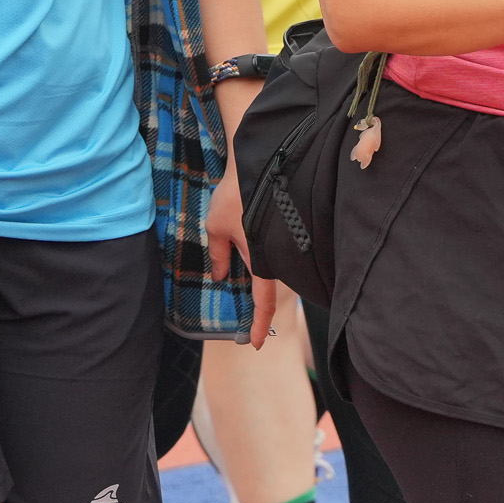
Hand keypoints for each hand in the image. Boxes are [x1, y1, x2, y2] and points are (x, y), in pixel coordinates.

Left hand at [204, 162, 280, 347]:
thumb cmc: (236, 193)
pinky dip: (267, 258)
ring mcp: (285, 241)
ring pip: (276, 269)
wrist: (262, 158)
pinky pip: (278, 251)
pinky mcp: (287, 227)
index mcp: (262, 259)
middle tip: (248, 318)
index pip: (263, 302)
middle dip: (260, 304)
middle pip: (272, 287)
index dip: (259, 325)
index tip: (255, 345)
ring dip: (263, 276)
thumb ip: (219, 255)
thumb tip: (222, 278)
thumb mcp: (216, 225)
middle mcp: (279, 255)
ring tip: (248, 279)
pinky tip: (256, 250)